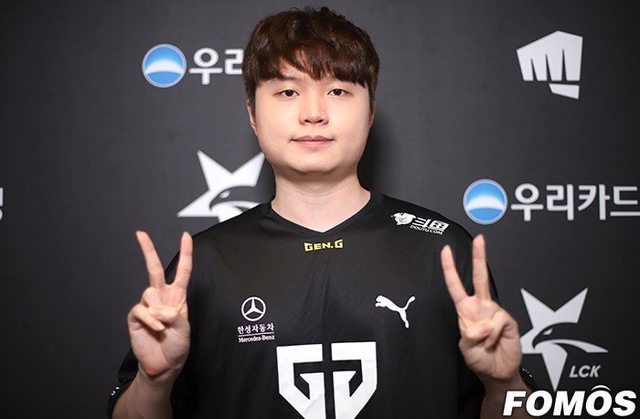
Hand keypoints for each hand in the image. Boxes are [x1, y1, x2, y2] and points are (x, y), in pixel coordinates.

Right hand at [127, 231, 191, 380]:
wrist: (164, 364)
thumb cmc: (177, 346)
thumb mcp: (184, 329)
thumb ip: (175, 315)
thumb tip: (158, 309)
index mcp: (178, 296)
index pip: (183, 270)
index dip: (185, 253)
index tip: (186, 236)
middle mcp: (161, 297)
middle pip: (154, 269)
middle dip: (147, 250)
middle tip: (140, 233)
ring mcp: (147, 306)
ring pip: (148, 294)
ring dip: (158, 311)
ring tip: (163, 327)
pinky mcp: (136, 316)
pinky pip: (141, 310)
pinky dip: (150, 320)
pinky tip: (156, 329)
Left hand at [440, 235, 521, 382]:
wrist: (497, 373)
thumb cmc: (479, 358)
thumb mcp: (465, 347)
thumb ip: (470, 334)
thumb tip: (483, 323)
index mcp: (465, 310)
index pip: (455, 285)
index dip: (449, 268)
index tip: (445, 250)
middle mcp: (481, 307)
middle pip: (480, 278)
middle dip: (480, 257)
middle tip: (479, 239)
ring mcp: (495, 312)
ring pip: (490, 311)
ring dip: (485, 333)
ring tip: (486, 344)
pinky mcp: (508, 321)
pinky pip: (499, 322)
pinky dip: (494, 335)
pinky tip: (495, 342)